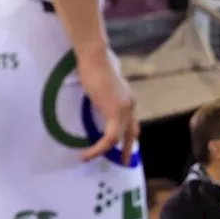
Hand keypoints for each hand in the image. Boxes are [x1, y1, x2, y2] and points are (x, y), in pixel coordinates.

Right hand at [77, 49, 138, 163]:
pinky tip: (87, 153)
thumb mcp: (100, 86)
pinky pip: (110, 137)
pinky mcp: (116, 113)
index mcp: (128, 99)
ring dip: (104, 150)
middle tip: (124, 161)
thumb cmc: (93, 66)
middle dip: (128, 148)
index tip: (122, 144)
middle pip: (133, 132)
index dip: (128, 135)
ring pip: (119, 138)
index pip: (132, 122)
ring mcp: (125, 109)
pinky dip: (99, 148)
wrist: (95, 57)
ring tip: (89, 158)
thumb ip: (103, 97)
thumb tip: (96, 102)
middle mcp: (130, 106)